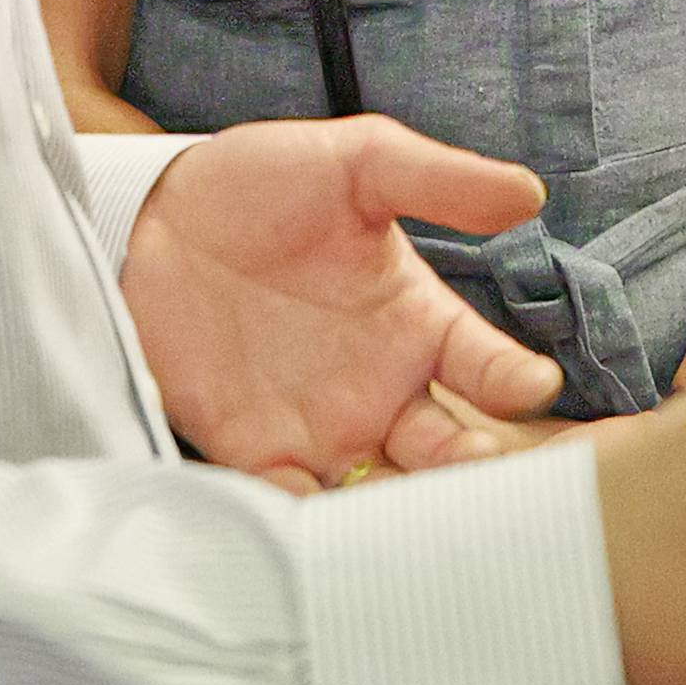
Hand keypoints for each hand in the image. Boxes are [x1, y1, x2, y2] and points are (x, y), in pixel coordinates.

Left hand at [123, 119, 564, 490]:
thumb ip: (440, 179)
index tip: (531, 386)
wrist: (154, 214)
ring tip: (405, 505)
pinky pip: (297, 505)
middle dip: (470, 468)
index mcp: (419, 324)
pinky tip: (320, 517)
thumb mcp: (358, 162)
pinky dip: (314, 522)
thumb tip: (527, 192)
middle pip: (450, 452)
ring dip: (402, 508)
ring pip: (385, 491)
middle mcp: (385, 389)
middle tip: (474, 462)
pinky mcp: (258, 453)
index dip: (514, 381)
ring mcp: (325, 427)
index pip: (488, 367)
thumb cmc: (265, 181)